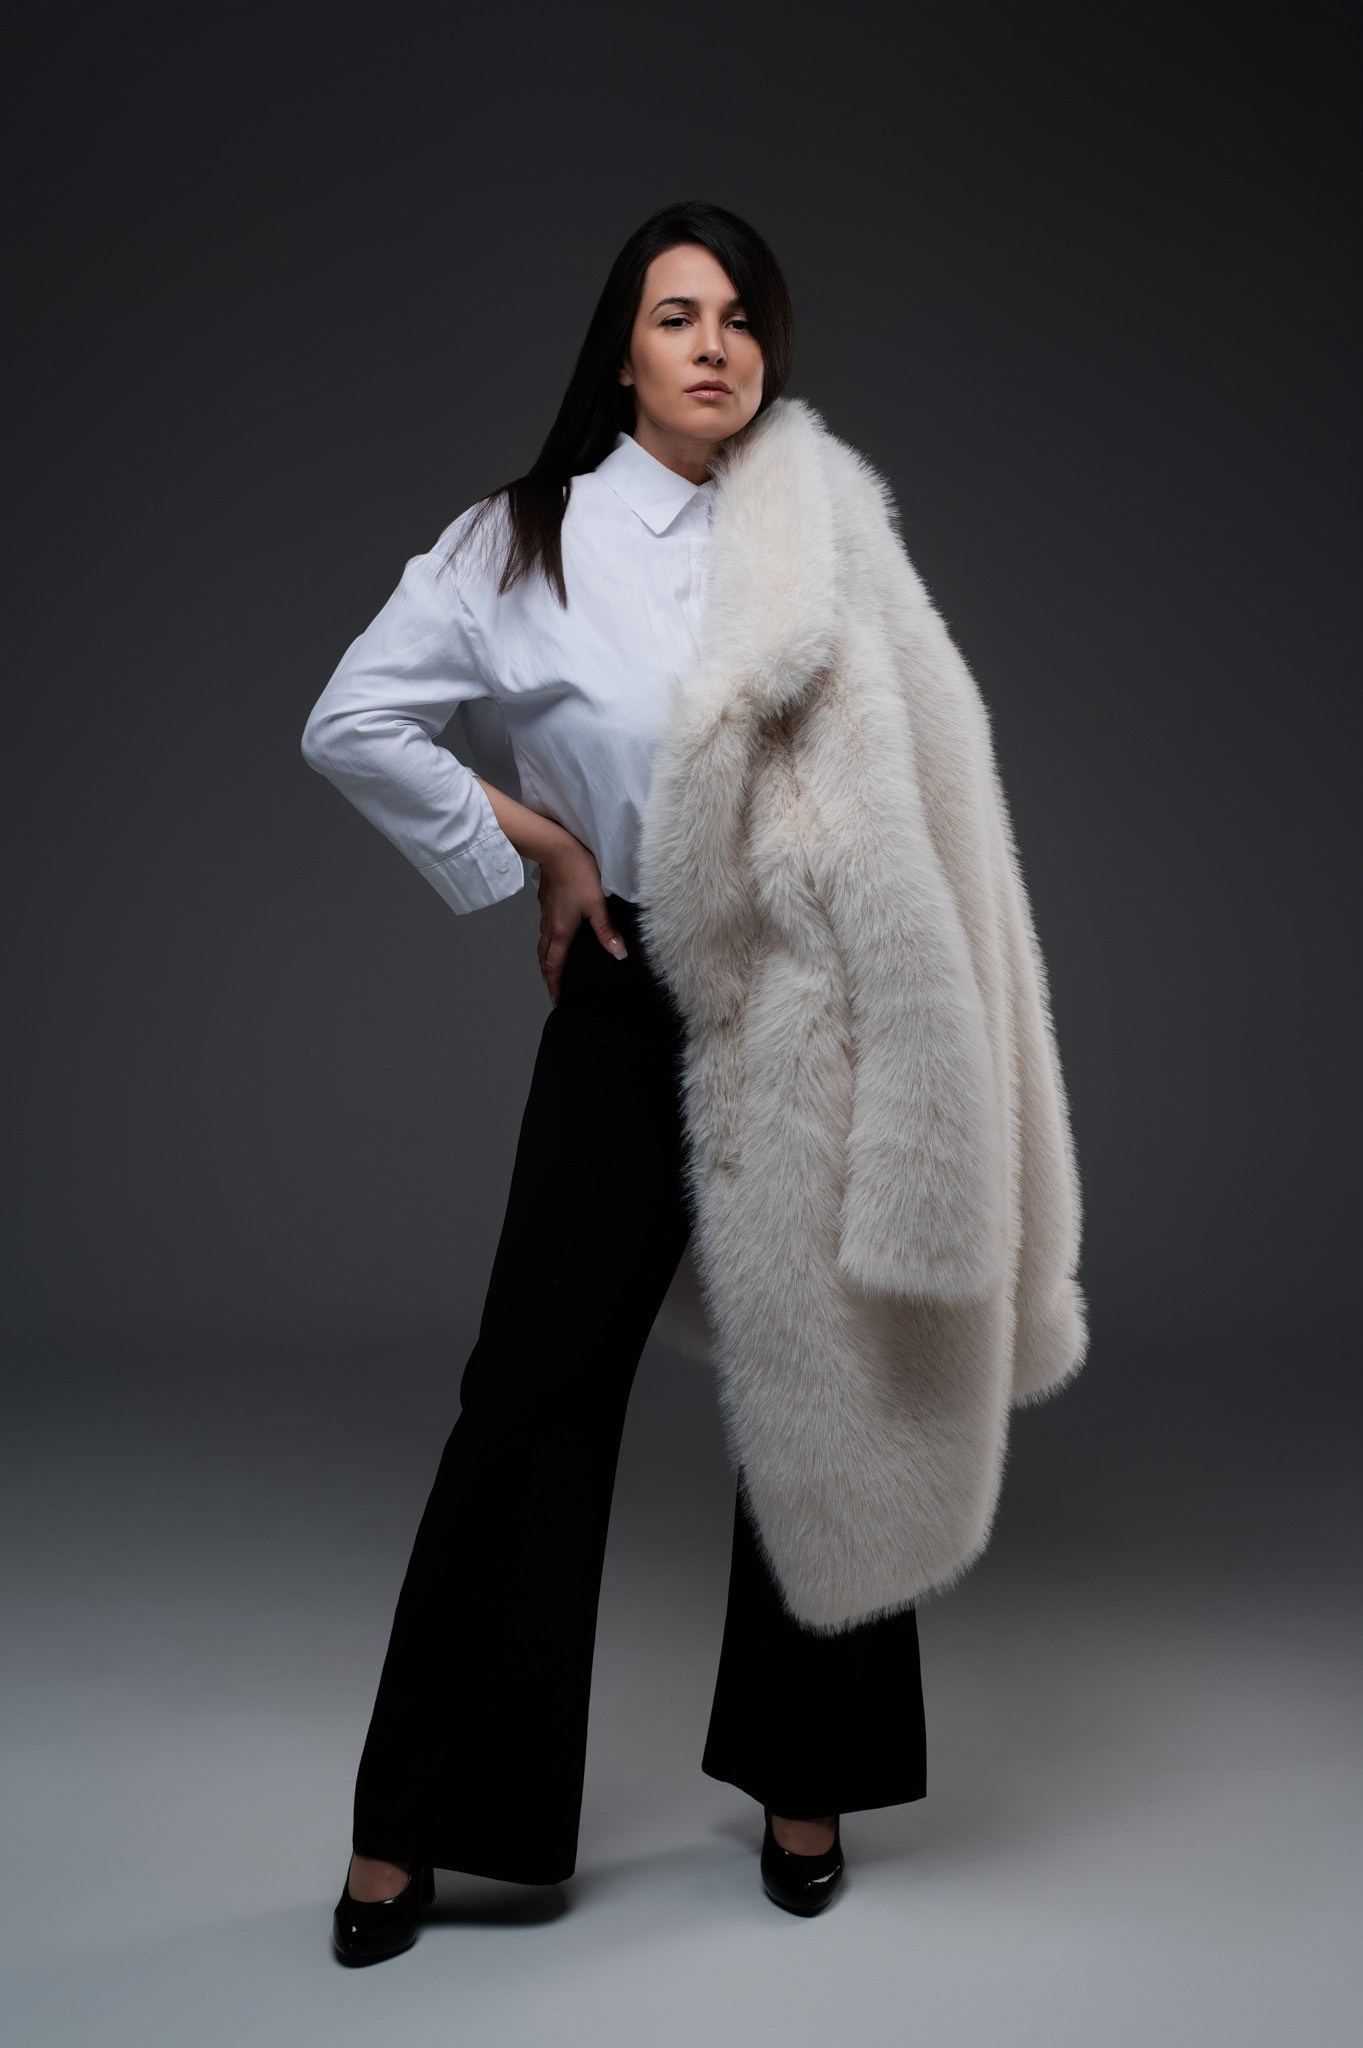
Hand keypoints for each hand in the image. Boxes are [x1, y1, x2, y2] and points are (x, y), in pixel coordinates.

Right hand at [535, 836, 628, 1004]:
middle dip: (548, 975)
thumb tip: (619, 954)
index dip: (555, 984)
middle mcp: (550, 926)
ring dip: (546, 958)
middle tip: (553, 988)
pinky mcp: (547, 902)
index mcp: (561, 931)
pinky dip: (548, 940)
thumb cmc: (578, 874)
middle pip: (544, 957)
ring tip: (552, 967)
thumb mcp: (597, 905)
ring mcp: (546, 913)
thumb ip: (607, 932)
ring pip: (543, 943)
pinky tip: (556, 935)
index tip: (557, 999)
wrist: (557, 849)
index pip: (555, 965)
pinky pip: (545, 928)